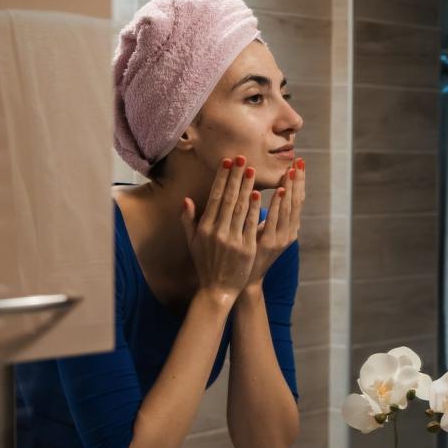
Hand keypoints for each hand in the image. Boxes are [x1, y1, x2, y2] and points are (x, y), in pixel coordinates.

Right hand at [181, 156, 260, 306]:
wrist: (218, 289)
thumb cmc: (206, 264)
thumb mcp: (192, 242)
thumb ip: (188, 220)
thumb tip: (186, 200)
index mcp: (205, 228)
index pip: (215, 197)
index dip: (222, 178)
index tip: (228, 162)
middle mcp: (218, 232)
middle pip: (229, 199)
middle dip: (236, 177)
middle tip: (242, 158)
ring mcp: (233, 240)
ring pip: (241, 209)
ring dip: (247, 187)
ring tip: (252, 170)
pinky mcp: (247, 249)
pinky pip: (253, 225)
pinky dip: (257, 209)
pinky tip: (261, 194)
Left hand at [246, 157, 305, 287]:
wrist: (243, 280)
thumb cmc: (249, 253)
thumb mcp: (260, 232)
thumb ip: (265, 214)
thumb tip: (263, 192)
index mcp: (288, 228)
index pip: (296, 200)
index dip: (298, 182)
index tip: (299, 164)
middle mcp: (288, 233)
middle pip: (296, 202)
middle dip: (298, 182)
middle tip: (299, 162)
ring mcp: (280, 239)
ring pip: (289, 209)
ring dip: (290, 189)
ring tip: (291, 171)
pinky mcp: (269, 244)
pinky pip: (275, 220)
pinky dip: (278, 205)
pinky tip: (279, 192)